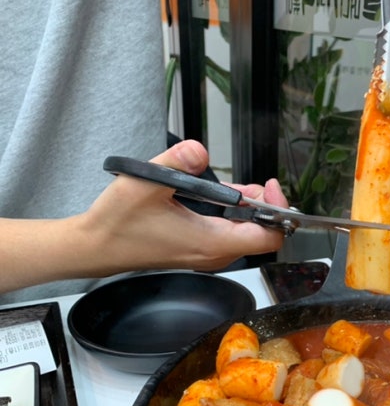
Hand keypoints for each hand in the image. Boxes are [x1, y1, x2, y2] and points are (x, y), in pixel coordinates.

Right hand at [81, 139, 288, 272]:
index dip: (278, 211)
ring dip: (246, 208)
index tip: (268, 186)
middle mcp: (214, 253)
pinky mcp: (199, 251)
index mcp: (211, 242)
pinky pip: (229, 233)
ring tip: (231, 186)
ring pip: (245, 233)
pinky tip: (217, 196)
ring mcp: (207, 255)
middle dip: (262, 205)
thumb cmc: (118, 223)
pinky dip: (232, 214)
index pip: (269, 237)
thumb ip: (176, 163)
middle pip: (261, 233)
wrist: (96, 247)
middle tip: (250, 182)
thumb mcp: (145, 183)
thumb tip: (199, 150)